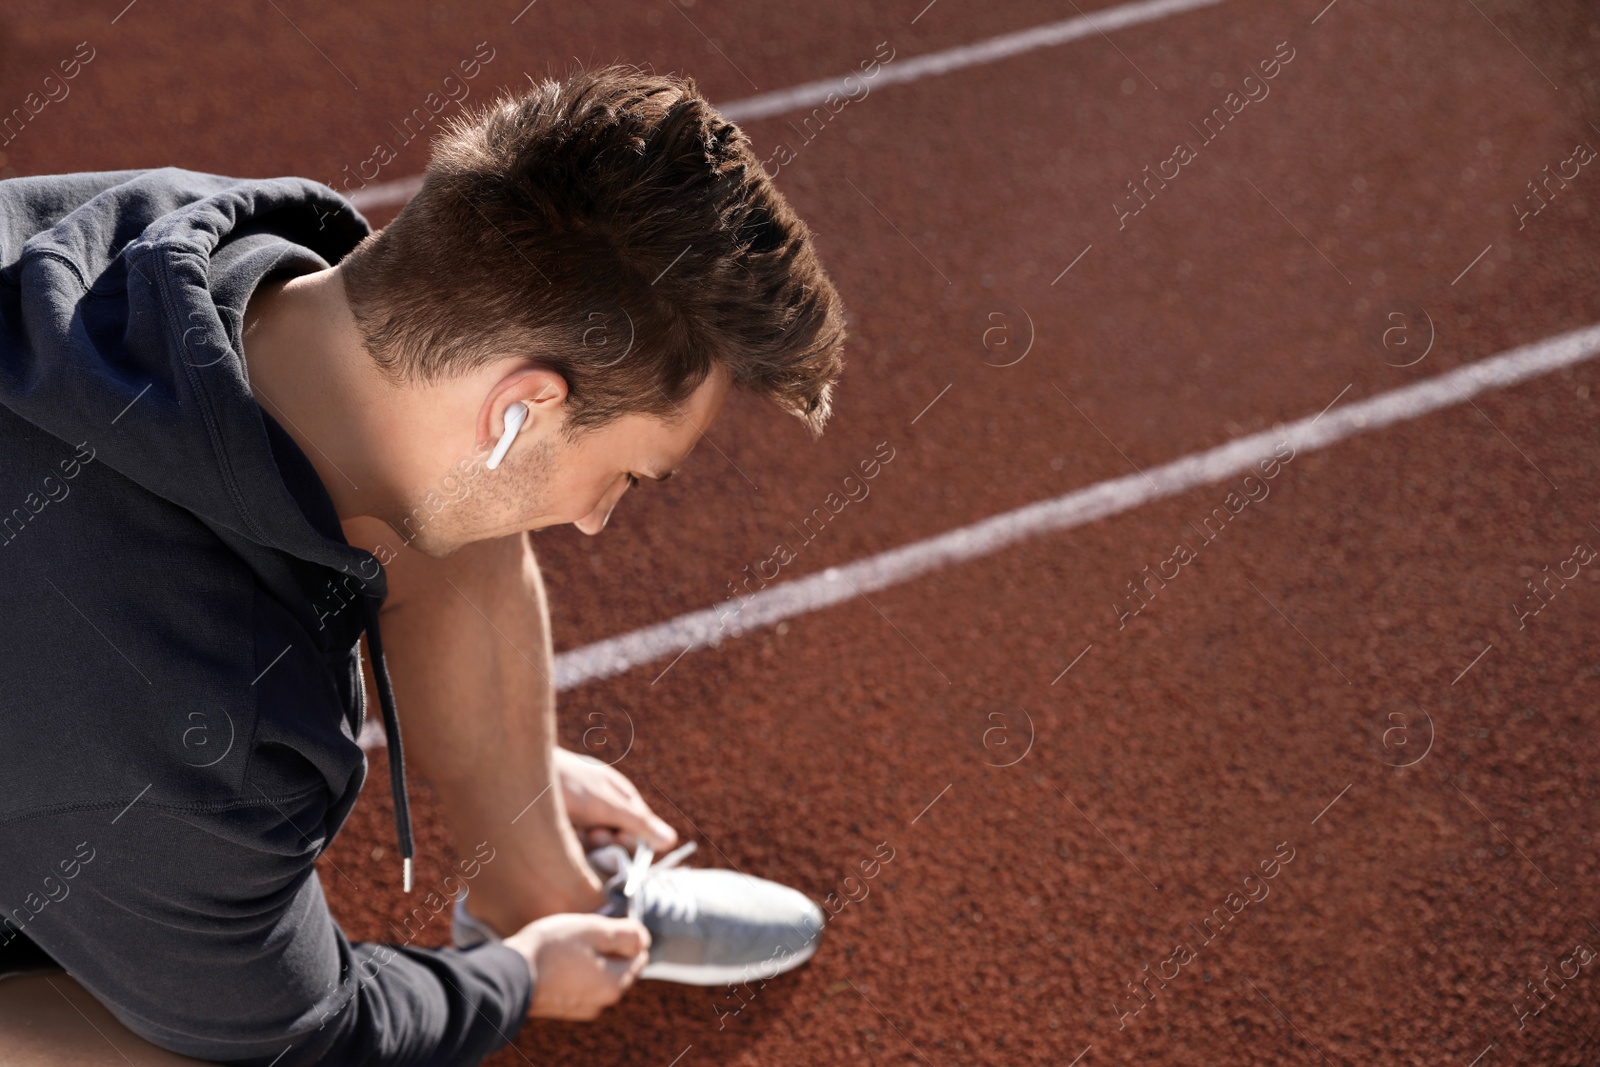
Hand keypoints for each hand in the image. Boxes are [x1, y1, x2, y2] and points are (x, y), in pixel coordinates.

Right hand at [506, 913, 651, 1020]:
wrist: (508, 974)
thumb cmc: (551, 948)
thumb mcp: (593, 930)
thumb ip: (625, 934)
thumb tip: (644, 939)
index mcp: (615, 984)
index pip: (638, 956)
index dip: (624, 935)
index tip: (602, 925)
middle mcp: (601, 1002)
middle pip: (617, 967)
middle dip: (606, 948)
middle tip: (583, 932)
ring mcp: (580, 1008)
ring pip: (597, 975)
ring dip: (589, 958)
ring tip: (567, 944)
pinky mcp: (562, 1008)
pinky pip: (578, 984)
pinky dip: (574, 970)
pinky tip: (557, 958)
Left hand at [554, 747, 677, 852]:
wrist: (521, 774)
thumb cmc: (569, 783)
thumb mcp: (608, 804)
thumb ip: (639, 823)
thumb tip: (671, 841)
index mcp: (622, 798)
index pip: (642, 831)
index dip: (634, 842)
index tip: (620, 842)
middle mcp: (606, 810)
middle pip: (621, 842)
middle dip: (610, 843)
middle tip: (595, 834)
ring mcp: (584, 820)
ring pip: (598, 849)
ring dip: (591, 845)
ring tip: (578, 831)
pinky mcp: (565, 832)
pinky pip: (578, 850)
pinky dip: (575, 848)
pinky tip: (566, 838)